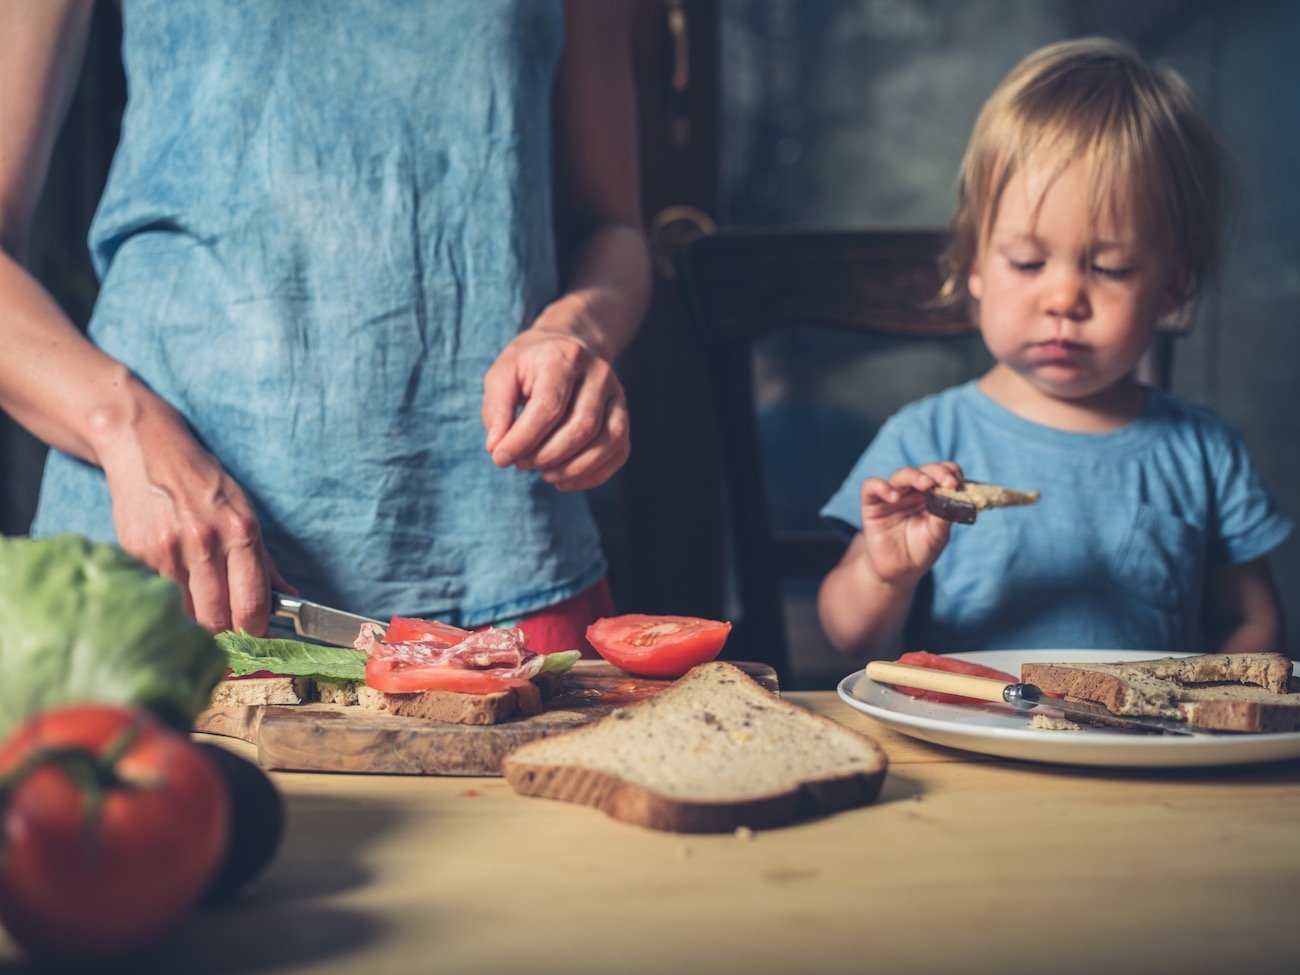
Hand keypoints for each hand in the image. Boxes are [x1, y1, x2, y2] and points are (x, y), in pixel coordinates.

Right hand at [97, 404, 288, 634]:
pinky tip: (172, 574)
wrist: (146, 448)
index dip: (254, 630)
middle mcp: (203, 542)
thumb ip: (264, 561)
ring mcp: (166, 550)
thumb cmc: (203, 482)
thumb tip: (288, 597)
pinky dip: (168, 594)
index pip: (251, 603)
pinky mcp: (136, 552)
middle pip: (216, 619)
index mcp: (239, 532)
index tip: (254, 634)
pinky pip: (158, 593)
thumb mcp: (244, 511)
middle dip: (224, 631)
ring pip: (185, 612)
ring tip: (199, 597)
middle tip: (227, 627)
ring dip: (194, 614)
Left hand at [481, 321, 629, 491]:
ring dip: (573, 469)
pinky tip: (564, 480)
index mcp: (565, 357)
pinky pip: (619, 452)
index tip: (500, 458)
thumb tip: (497, 448)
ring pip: (607, 441)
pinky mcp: (623, 416)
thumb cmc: (530, 365)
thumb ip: (497, 409)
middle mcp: (599, 373)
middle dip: (548, 456)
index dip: (523, 439)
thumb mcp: (503, 374)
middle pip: (582, 426)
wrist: (567, 347)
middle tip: (522, 464)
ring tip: (543, 473)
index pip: (549, 405)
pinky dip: (592, 474)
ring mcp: (617, 395)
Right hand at [859, 462, 963, 584]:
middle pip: (925, 471)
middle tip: (948, 483)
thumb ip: (944, 516)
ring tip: (926, 485)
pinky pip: (871, 487)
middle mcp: (913, 492)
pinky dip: (881, 487)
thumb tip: (955, 498)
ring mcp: (892, 496)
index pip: (943, 474)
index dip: (951, 472)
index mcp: (932, 495)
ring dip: (915, 476)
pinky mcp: (872, 504)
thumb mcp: (938, 536)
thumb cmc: (921, 551)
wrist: (899, 572)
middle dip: (937, 473)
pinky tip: (893, 497)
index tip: (959, 483)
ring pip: (901, 475)